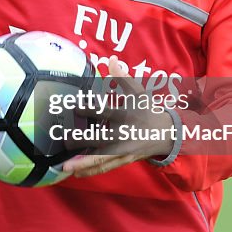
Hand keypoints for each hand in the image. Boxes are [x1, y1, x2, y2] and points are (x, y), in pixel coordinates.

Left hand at [62, 57, 175, 177]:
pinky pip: (106, 166)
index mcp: (125, 115)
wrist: (167, 133)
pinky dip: (91, 170)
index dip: (90, 109)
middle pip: (100, 138)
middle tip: (64, 140)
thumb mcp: (138, 91)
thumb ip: (122, 76)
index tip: (75, 106)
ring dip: (83, 163)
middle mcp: (123, 134)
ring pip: (101, 158)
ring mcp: (123, 149)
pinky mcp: (124, 159)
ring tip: (66, 166)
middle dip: (81, 140)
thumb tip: (112, 59)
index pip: (105, 111)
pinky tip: (76, 173)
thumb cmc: (147, 109)